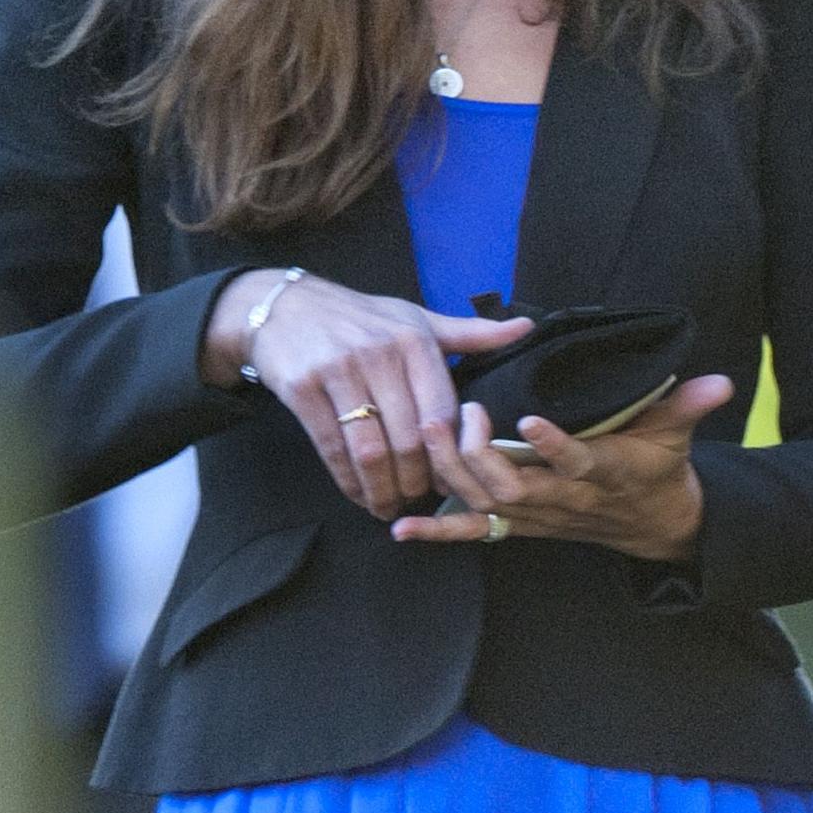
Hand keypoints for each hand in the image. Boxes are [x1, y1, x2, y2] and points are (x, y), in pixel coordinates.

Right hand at [201, 270, 532, 519]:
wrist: (287, 306)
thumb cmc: (361, 316)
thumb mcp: (416, 317)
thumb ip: (470, 334)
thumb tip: (526, 327)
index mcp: (415, 340)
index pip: (442, 410)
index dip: (449, 452)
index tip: (451, 476)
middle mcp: (381, 355)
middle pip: (408, 438)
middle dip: (416, 479)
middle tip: (418, 499)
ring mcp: (340, 372)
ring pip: (371, 449)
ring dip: (382, 488)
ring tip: (388, 505)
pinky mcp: (303, 389)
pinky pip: (332, 447)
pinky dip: (348, 479)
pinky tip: (358, 493)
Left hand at [390, 373, 735, 560]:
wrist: (654, 525)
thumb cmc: (659, 469)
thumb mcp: (677, 433)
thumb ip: (691, 405)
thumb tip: (723, 381)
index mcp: (603, 470)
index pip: (578, 460)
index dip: (554, 444)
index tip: (528, 417)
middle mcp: (564, 498)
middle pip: (515, 485)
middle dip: (479, 453)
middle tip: (457, 412)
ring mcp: (538, 515)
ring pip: (488, 503)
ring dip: (452, 476)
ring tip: (426, 435)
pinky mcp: (520, 525)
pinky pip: (474, 534)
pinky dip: (439, 533)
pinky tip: (403, 529)